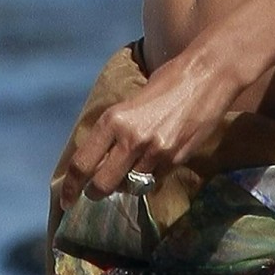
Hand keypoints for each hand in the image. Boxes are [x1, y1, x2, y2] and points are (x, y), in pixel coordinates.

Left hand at [58, 49, 237, 208]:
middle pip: (101, 185)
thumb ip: (116, 130)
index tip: (66, 200)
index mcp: (113, 120)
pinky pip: (153, 181)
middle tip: (95, 191)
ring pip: (129, 187)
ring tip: (130, 169)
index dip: (70, 187)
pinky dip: (149, 178)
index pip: (82, 164)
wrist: (208, 75)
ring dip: (125, 184)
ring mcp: (154, 152)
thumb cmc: (168, 80)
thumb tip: (101, 157)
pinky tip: (155, 161)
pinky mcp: (175, 159)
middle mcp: (130, 139)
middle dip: (96, 192)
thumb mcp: (131, 101)